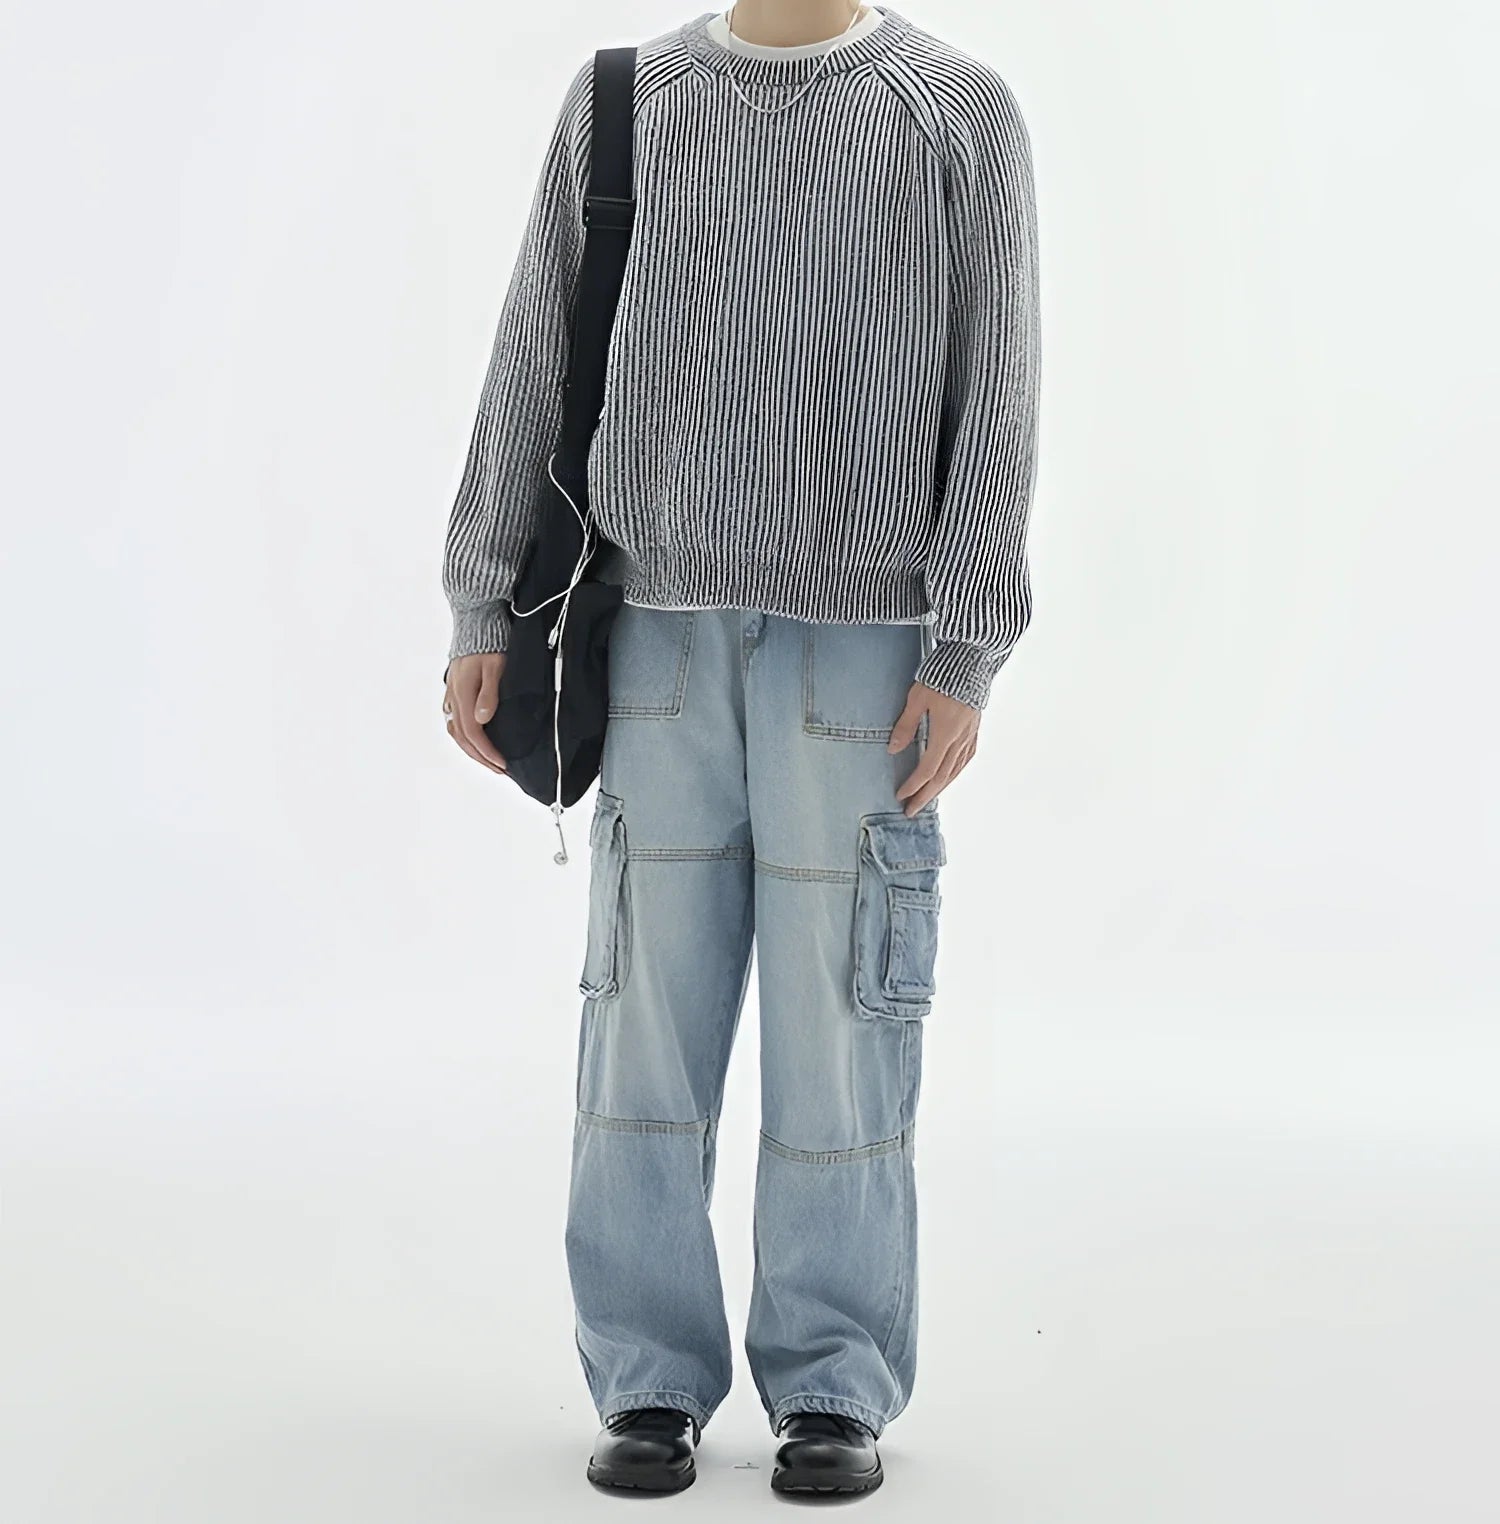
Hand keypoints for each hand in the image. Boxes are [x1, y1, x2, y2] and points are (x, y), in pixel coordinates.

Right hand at [444, 652, 508, 774]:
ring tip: (488, 760)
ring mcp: (451, 695)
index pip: (473, 733)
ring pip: (456, 731)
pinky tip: (473, 741)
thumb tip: (482, 719)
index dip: (487, 751)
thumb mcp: (495, 667)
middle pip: (463, 737)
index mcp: (462, 694)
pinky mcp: (454, 692)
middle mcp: (453, 697)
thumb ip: (489, 694)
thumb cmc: (490, 644)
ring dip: (471, 749)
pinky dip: (464, 737)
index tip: (502, 764)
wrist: (477, 624)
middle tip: (499, 769)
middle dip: (481, 757)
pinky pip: (454, 721)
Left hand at [887, 683, 979, 815]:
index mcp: (945, 733)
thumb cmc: (941, 676)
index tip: (901, 796)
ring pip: (955, 771)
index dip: (914, 785)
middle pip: (942, 777)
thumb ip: (905, 725)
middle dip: (925, 796)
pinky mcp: (975, 730)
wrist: (971, 661)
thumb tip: (893, 750)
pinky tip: (948, 777)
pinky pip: (965, 760)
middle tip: (911, 811)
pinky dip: (954, 773)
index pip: (927, 769)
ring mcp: (970, 736)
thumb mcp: (917, 698)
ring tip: (927, 799)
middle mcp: (960, 739)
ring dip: (940, 788)